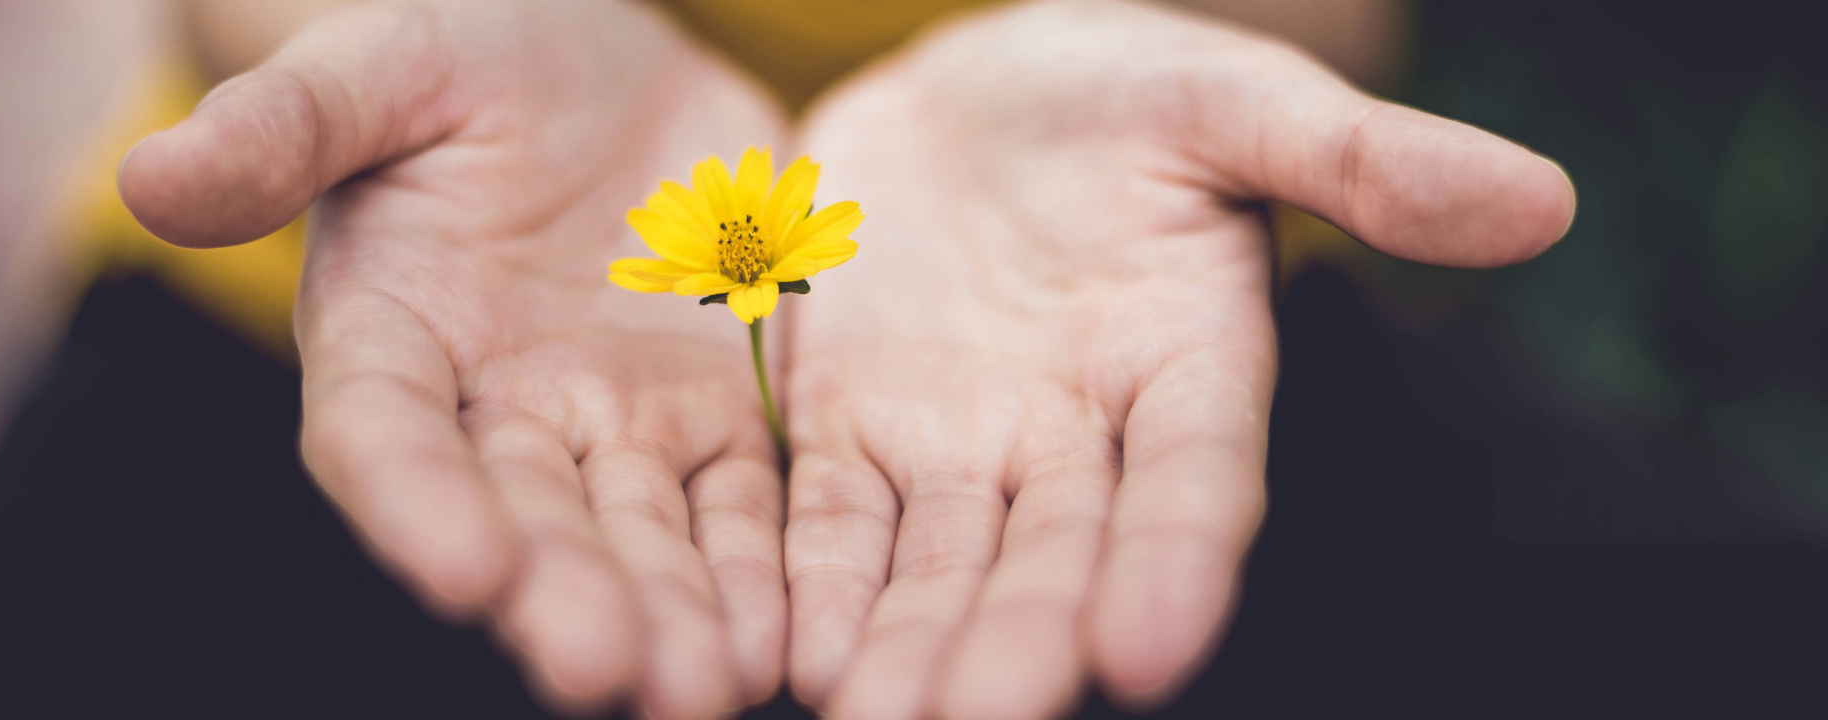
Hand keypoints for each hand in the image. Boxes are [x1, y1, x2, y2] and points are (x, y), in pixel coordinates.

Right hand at [120, 2, 788, 716]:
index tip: (465, 570)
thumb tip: (149, 176)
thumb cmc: (464, 56)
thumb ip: (286, 124)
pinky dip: (758, 569)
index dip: (417, 504)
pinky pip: (739, 502)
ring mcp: (611, 423)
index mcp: (392, 335)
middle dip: (563, 595)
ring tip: (706, 687)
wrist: (599, 69)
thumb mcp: (381, 66)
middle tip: (606, 671)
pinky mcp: (711, 415)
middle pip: (524, 518)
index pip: (387, 436)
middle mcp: (495, 409)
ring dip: (672, 612)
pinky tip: (784, 637)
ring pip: (639, 534)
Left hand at [781, 1, 1573, 718]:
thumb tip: (1539, 200)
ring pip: (939, 565)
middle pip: (1055, 555)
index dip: (1177, 562)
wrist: (965, 94)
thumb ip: (1358, 159)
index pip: (1195, 480)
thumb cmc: (1117, 94)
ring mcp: (959, 443)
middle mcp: (1076, 435)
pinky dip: (816, 584)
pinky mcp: (851, 429)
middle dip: (1021, 641)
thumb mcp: (1227, 101)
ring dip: (911, 646)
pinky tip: (796, 655)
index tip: (1149, 651)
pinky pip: (831, 520)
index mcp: (1188, 363)